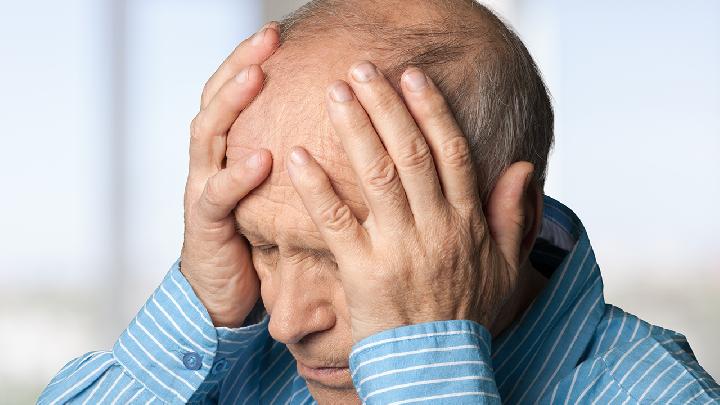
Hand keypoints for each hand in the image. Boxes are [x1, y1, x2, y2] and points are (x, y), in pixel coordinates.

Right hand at [180, 23, 278, 326]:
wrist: (224, 290)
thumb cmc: (253, 235)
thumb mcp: (271, 190)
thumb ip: (288, 158)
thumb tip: (336, 126)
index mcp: (227, 149)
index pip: (234, 93)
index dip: (251, 59)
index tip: (278, 31)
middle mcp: (210, 161)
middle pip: (215, 99)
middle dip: (240, 65)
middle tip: (267, 37)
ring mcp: (202, 189)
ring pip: (207, 135)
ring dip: (231, 103)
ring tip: (255, 77)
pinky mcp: (204, 224)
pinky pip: (217, 195)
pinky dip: (237, 175)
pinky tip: (260, 159)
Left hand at [286, 61, 534, 341]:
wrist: (438, 367)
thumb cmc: (468, 314)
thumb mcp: (506, 267)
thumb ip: (514, 215)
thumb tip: (523, 168)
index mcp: (466, 222)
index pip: (451, 153)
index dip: (432, 110)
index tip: (413, 77)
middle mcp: (435, 228)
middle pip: (412, 153)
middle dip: (387, 106)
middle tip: (363, 70)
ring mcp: (399, 249)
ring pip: (378, 177)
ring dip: (356, 130)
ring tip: (336, 93)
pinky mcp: (364, 272)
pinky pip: (337, 222)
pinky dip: (318, 187)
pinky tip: (298, 156)